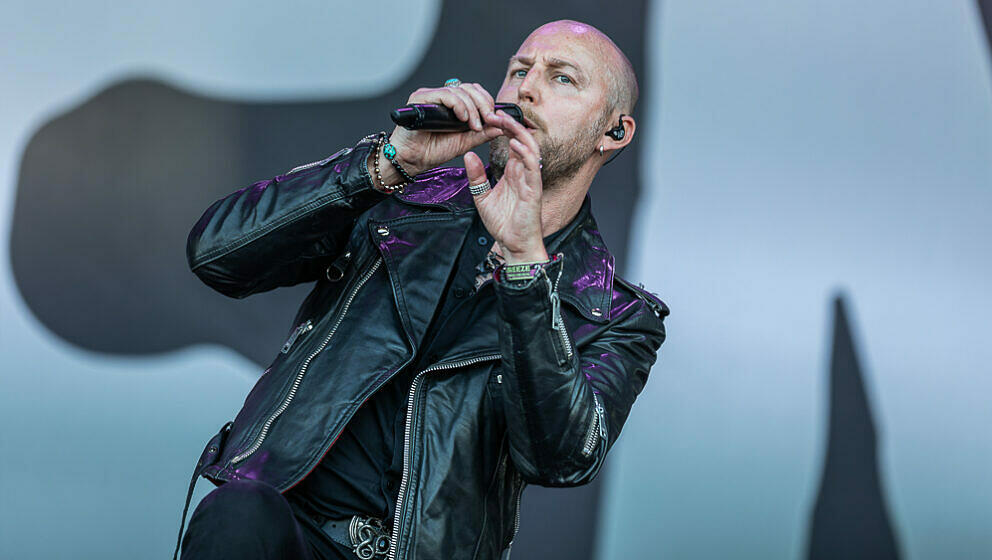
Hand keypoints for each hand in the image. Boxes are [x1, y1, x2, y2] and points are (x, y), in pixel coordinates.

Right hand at [385, 83, 504, 176]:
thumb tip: (501, 126)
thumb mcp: (465, 142)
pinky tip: (463, 118)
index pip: (475, 92)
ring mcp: (431, 95)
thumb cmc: (433, 150)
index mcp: (452, 104)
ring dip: (473, 108)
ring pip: (460, 90)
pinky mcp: (421, 98)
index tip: (495, 119)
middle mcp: (442, 96)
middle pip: (470, 88)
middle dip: (484, 104)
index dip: (487, 103)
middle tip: (489, 120)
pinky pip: (445, 94)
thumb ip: (482, 133)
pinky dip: (458, 105)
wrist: (412, 160)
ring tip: (474, 125)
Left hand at [464, 110, 547, 263]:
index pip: (510, 142)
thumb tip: (468, 155)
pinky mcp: (534, 190)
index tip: (487, 117)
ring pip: (530, 148)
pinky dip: (526, 154)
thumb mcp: (482, 196)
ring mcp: (531, 179)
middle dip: (509, 124)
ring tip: (504, 121)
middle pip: (521, 139)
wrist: (514, 245)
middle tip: (494, 112)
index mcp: (513, 172)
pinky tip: (515, 144)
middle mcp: (524, 172)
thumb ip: (476, 176)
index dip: (502, 128)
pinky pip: (534, 167)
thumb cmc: (504, 223)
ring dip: (518, 133)